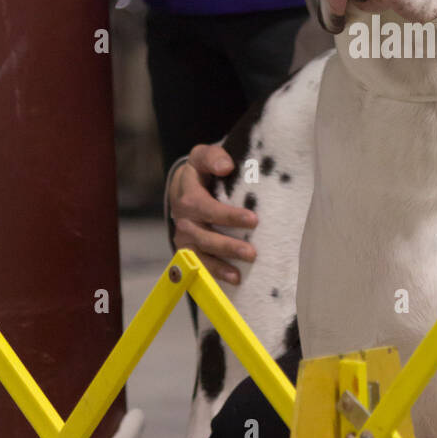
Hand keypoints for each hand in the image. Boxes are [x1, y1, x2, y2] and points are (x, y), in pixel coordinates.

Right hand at [171, 144, 257, 284]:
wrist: (184, 186)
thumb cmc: (202, 172)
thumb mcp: (204, 156)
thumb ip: (214, 157)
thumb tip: (226, 166)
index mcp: (188, 195)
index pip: (206, 208)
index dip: (228, 216)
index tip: (253, 220)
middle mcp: (183, 219)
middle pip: (203, 236)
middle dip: (227, 246)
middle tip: (252, 253)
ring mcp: (183, 238)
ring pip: (198, 256)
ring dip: (219, 266)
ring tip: (239, 275)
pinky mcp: (187, 251)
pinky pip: (197, 267)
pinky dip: (212, 276)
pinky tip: (230, 281)